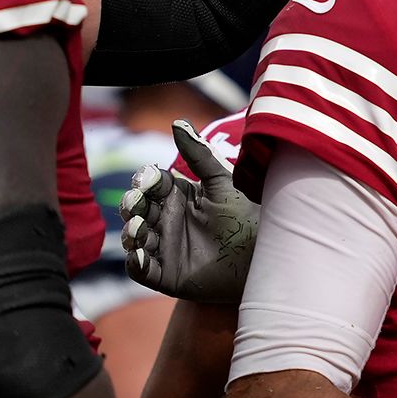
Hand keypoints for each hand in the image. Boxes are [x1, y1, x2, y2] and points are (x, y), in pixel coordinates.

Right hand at [121, 120, 257, 302]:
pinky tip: (139, 256)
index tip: (147, 181)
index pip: (151, 185)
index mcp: (179, 196)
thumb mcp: (222, 182)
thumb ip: (199, 155)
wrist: (264, 255)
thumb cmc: (247, 215)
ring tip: (140, 229)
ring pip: (135, 237)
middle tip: (138, 205)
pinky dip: (136, 263)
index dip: (145, 182)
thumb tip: (177, 122)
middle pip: (137, 209)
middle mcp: (168, 220)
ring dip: (132, 232)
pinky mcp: (167, 275)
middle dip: (132, 205)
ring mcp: (166, 248)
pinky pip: (142, 270)